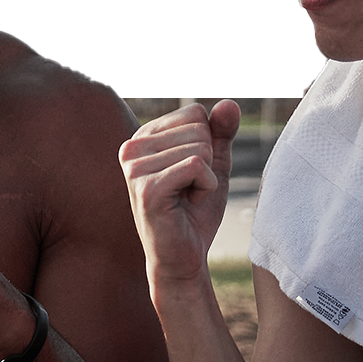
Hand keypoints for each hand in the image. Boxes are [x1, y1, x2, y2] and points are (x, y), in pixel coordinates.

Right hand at [118, 101, 240, 285]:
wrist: (183, 258)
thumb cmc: (195, 212)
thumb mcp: (213, 165)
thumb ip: (220, 133)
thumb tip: (229, 103)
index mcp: (143, 136)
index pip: (196, 113)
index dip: (207, 146)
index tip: (190, 175)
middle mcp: (132, 147)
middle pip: (199, 129)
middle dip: (207, 163)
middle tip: (189, 191)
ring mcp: (134, 167)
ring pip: (199, 148)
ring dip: (206, 179)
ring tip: (186, 200)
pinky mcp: (146, 188)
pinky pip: (196, 167)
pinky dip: (205, 189)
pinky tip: (187, 206)